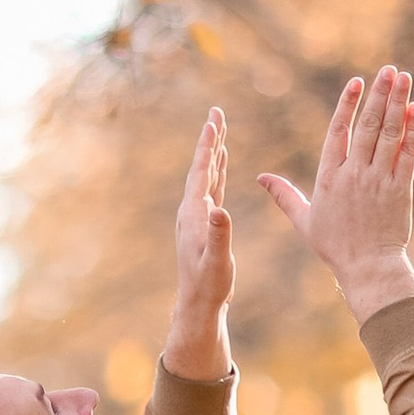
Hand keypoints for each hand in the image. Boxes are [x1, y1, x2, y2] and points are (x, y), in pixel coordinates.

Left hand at [164, 106, 233, 377]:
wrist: (199, 302)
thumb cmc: (210, 284)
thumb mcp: (217, 260)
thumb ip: (218, 234)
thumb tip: (219, 209)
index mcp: (194, 213)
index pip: (202, 172)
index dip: (208, 146)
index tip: (213, 121)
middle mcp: (192, 209)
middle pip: (202, 166)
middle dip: (210, 139)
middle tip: (216, 112)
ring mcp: (196, 214)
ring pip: (206, 174)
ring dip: (213, 151)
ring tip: (219, 129)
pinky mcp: (204, 220)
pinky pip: (211, 186)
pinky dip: (216, 169)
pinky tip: (221, 161)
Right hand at [259, 67, 413, 323]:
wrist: (367, 267)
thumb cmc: (334, 245)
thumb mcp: (304, 219)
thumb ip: (284, 194)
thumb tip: (260, 178)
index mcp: (330, 177)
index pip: (338, 132)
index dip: (347, 104)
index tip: (357, 81)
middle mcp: (355, 174)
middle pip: (368, 126)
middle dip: (379, 95)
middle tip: (388, 69)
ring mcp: (379, 180)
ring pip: (389, 134)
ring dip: (397, 104)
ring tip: (403, 78)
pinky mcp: (400, 189)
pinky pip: (408, 154)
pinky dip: (413, 131)